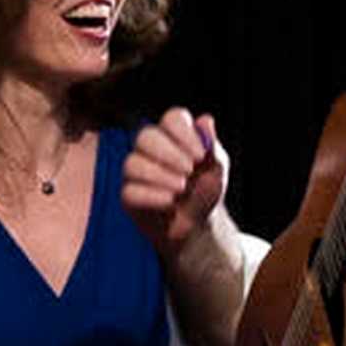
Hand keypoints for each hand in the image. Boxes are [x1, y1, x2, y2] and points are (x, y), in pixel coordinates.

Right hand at [121, 107, 231, 264]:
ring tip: (181, 188)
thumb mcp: (217, 169)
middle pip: (145, 136)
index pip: (172, 118)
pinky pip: (130, 190)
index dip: (184, 133)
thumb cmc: (205, 192)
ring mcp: (136, 171)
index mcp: (175, 136)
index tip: (200, 156)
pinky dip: (152, 196)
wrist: (197, 226)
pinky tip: (170, 202)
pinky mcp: (128, 194)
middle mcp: (151, 149)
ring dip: (160, 176)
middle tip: (189, 171)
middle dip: (169, 153)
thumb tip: (205, 121)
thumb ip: (211, 146)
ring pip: (132, 163)